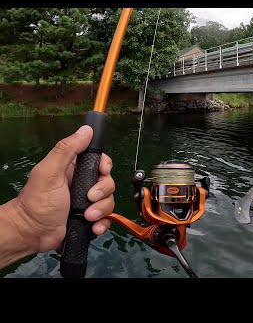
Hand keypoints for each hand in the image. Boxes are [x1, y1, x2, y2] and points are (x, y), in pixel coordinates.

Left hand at [6, 125, 114, 253]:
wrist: (31, 234)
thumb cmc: (38, 201)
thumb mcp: (49, 171)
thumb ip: (67, 150)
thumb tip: (86, 130)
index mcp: (74, 169)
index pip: (99, 161)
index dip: (105, 165)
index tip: (102, 171)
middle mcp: (83, 184)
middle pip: (107, 181)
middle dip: (102, 191)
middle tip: (89, 198)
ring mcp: (87, 202)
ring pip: (108, 200)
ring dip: (101, 209)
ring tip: (88, 216)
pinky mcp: (90, 218)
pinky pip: (106, 218)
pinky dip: (103, 223)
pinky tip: (94, 227)